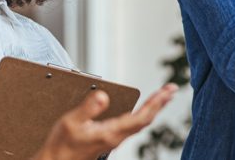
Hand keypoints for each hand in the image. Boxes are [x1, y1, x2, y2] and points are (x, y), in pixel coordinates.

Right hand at [35, 83, 177, 159]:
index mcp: (110, 132)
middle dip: (159, 103)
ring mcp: (113, 138)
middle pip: (145, 119)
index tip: (167, 91)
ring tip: (162, 96)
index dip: (156, 103)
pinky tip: (142, 109)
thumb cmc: (62, 146)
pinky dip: (142, 113)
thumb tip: (103, 96)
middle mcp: (116, 137)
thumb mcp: (71, 122)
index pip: (141, 117)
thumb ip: (88, 108)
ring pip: (140, 122)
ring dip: (153, 108)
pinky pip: (132, 125)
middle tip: (171, 89)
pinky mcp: (109, 138)